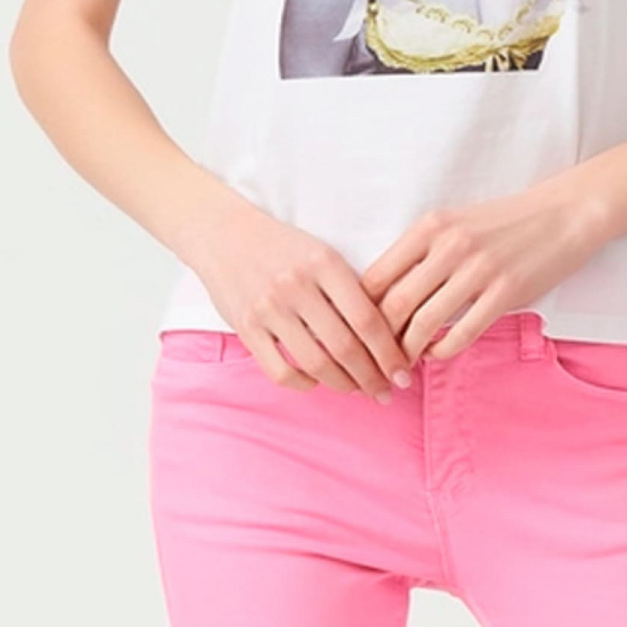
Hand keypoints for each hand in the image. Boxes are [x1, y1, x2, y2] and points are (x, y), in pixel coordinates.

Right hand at [175, 186, 414, 399]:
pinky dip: (304, 384)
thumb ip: (351, 290)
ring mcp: (269, 308)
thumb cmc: (283, 248)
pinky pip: (281, 371)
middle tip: (385, 392)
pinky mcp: (246, 327)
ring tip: (356, 389)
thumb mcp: (323, 255)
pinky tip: (315, 381)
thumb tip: (390, 337)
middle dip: (372, 377)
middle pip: (346, 347)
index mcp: (324, 264)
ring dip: (343, 384)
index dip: (389, 354)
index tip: (403, 373)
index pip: (367, 320)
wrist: (224, 233)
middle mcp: (297, 285)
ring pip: (316, 363)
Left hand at [361, 175, 614, 361]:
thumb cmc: (504, 223)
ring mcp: (478, 270)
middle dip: (379, 340)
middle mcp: (450, 246)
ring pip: (424, 323)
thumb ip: (421, 253)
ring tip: (402, 364)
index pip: (377, 276)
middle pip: (394, 304)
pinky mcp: (505, 293)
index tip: (357, 332)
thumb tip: (384, 295)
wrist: (563, 214)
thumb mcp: (454, 224)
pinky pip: (461, 333)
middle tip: (375, 360)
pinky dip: (441, 350)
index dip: (360, 311)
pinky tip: (435, 354)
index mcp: (430, 226)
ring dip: (407, 352)